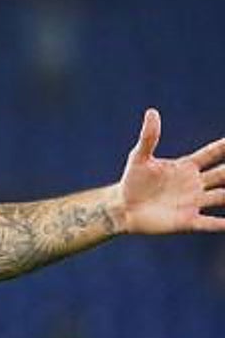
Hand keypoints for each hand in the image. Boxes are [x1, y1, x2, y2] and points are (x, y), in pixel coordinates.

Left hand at [118, 108, 224, 234]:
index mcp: (187, 167)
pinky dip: (222, 224)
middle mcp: (195, 184)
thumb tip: (151, 112)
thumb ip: (149, 137)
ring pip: (223, 197)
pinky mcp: (187, 220)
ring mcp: (193, 202)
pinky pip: (210, 223)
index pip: (213, 153)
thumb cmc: (131, 181)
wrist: (122, 208)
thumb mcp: (139, 158)